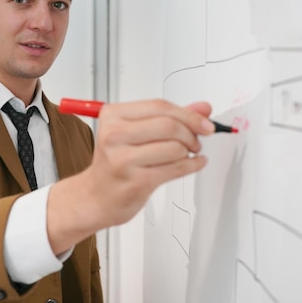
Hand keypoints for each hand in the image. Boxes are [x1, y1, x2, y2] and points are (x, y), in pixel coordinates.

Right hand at [47, 99, 213, 252]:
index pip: (160, 106)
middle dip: (191, 133)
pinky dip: (192, 165)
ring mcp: (123, 159)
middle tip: (196, 141)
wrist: (97, 196)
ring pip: (175, 148)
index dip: (189, 113)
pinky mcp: (136, 181)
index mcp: (113, 115)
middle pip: (169, 125)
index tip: (205, 122)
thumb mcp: (137, 131)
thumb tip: (203, 108)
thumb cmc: (116, 161)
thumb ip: (171, 117)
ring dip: (189, 151)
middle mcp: (114, 135)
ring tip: (187, 154)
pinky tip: (193, 163)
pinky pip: (175, 169)